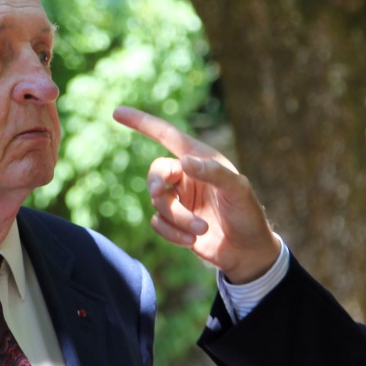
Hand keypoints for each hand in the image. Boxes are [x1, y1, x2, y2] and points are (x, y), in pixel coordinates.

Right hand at [112, 106, 280, 281]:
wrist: (248, 252)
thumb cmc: (248, 215)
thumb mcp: (238, 190)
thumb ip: (214, 173)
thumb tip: (185, 161)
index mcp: (201, 159)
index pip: (167, 136)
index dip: (142, 123)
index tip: (117, 113)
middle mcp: (187, 176)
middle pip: (156, 172)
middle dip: (156, 185)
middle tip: (159, 194)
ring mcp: (180, 200)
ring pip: (158, 202)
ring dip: (177, 217)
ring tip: (201, 228)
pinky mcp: (175, 223)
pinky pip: (158, 223)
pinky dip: (172, 233)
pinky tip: (192, 240)